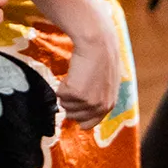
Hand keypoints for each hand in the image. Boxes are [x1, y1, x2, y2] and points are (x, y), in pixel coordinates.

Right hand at [56, 3, 120, 124]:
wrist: (97, 43)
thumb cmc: (101, 57)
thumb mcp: (106, 84)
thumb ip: (98, 98)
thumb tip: (86, 108)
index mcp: (108, 106)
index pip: (88, 124)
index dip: (78, 115)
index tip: (74, 105)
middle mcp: (99, 107)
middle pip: (72, 116)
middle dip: (70, 101)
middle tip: (77, 83)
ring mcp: (88, 102)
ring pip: (64, 104)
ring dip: (66, 90)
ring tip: (77, 75)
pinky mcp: (76, 93)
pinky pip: (58, 94)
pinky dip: (62, 83)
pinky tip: (73, 72)